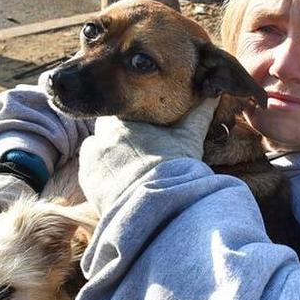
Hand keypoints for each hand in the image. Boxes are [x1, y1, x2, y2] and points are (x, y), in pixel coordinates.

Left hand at [78, 99, 217, 212]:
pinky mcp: (87, 182)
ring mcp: (91, 160)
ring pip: (96, 153)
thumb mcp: (190, 139)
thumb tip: (213, 94)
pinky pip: (91, 174)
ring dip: (107, 160)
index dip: (131, 127)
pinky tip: (119, 188)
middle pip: (105, 134)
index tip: (142, 137)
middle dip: (117, 142)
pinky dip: (102, 179)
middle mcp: (102, 136)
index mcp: (124, 122)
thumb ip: (198, 114)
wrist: (159, 205)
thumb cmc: (176, 168)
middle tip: (135, 158)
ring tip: (127, 176)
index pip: (120, 117)